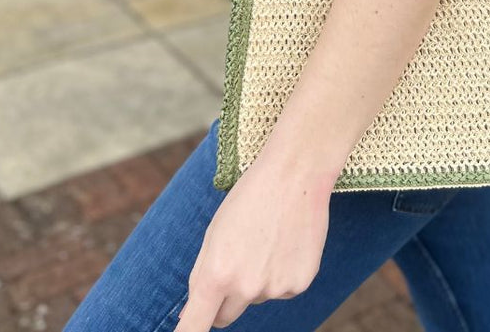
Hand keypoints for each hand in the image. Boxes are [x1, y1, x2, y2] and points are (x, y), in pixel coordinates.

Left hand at [174, 148, 332, 329]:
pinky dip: (281, 273)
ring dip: (256, 279)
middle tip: (236, 259)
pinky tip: (286, 242)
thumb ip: (201, 277)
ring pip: (256, 297)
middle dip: (224, 299)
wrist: (296, 173)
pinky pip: (282, 289)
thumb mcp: (214, 233)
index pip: (195, 327)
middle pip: (225, 317)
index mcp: (216, 274)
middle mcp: (245, 288)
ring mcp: (275, 288)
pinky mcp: (300, 283)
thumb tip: (189, 317)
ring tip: (268, 238)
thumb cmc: (250, 198)